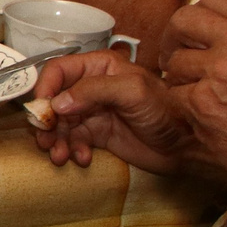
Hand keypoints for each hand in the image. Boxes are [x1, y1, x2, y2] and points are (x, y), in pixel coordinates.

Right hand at [30, 49, 198, 172]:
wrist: (186, 145)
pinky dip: (72, 151)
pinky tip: (83, 159)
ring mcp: (92, 112)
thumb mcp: (132, 92)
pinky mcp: (97, 134)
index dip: (45, 89)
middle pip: (54, 100)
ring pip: (59, 123)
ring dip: (55, 140)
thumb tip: (57, 103)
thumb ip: (94, 91)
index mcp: (98, 67)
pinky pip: (73, 140)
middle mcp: (91, 87)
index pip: (59, 70)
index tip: (39, 111)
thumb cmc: (166, 111)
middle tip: (45, 141)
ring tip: (59, 156)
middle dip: (46, 122)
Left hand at [157, 0, 226, 226]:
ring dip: (181, 77)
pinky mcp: (202, 104)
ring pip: (174, 61)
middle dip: (177, 37)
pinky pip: (175, 95)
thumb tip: (225, 23)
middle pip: (184, 19)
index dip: (204, 13)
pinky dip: (185, 107)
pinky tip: (207, 117)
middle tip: (180, 54)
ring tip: (204, 94)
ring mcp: (219, 72)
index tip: (201, 29)